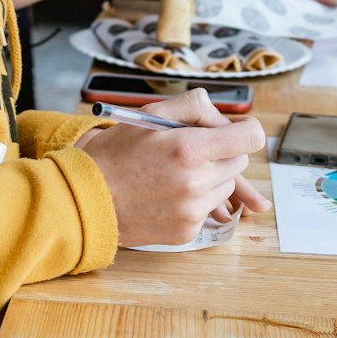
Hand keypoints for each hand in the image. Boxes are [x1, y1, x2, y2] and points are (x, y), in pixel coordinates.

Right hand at [80, 88, 269, 245]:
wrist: (86, 199)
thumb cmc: (116, 154)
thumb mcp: (151, 115)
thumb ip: (193, 106)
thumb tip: (224, 119)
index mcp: (188, 148)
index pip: (250, 137)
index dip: (243, 131)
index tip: (234, 132)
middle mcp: (196, 182)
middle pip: (239, 162)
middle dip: (222, 153)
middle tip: (193, 151)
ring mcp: (193, 210)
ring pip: (226, 187)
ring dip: (210, 178)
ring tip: (175, 174)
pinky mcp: (188, 230)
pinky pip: (209, 210)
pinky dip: (196, 201)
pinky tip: (168, 195)